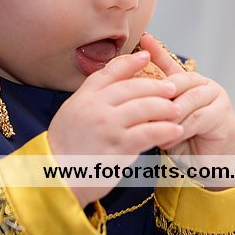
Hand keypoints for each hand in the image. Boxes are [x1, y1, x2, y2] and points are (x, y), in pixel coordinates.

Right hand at [47, 50, 182, 206]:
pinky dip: (165, 130)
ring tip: (176, 109)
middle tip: (172, 87)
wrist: (57, 178)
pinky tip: (175, 130)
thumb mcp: (72, 114)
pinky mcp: (118, 147)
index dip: (130, 62)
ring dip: (164, 107)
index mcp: (83, 97)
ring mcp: (107, 126)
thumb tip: (118, 86)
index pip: (110, 72)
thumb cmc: (66, 148)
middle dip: (156, 86)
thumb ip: (93, 99)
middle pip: (132, 88)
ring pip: (144, 107)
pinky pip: (148, 133)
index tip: (146, 56)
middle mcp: (95, 107)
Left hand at [140, 33, 234, 186]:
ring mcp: (215, 96)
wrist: (212, 165)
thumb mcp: (165, 122)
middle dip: (160, 96)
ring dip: (170, 116)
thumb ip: (156, 108)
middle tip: (143, 109)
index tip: (143, 39)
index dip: (157, 51)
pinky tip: (171, 138)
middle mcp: (202, 85)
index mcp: (187, 84)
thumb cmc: (187, 144)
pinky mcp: (223, 113)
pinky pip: (197, 118)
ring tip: (157, 129)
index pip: (169, 65)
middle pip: (178, 82)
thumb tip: (135, 100)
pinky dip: (182, 129)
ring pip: (187, 100)